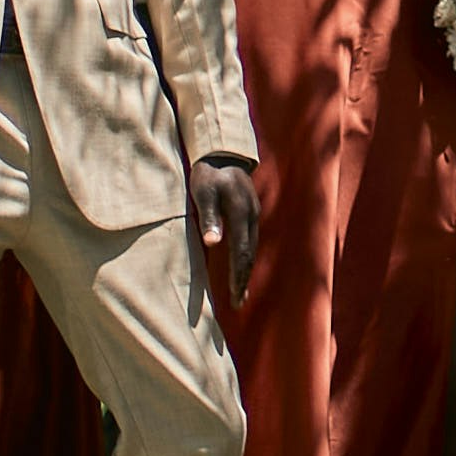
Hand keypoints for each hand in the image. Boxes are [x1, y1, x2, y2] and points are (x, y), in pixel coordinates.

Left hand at [187, 152, 261, 303]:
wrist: (222, 152)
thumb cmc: (208, 173)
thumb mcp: (203, 192)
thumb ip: (209, 218)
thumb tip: (213, 244)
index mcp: (240, 212)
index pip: (242, 251)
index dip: (238, 276)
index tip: (234, 296)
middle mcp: (251, 215)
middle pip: (250, 254)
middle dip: (243, 279)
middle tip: (238, 303)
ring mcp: (252, 213)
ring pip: (252, 248)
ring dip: (245, 271)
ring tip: (239, 293)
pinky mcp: (249, 212)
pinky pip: (250, 240)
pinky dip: (245, 257)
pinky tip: (240, 266)